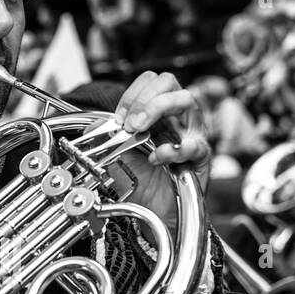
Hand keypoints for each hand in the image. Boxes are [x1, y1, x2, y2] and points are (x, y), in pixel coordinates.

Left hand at [113, 71, 210, 233]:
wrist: (153, 212)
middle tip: (130, 124)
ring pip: (186, 99)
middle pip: (168, 81)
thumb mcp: (116, 155)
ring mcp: (191, 132)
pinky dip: (174, 148)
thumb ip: (105, 138)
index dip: (132, 94)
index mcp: (157, 112)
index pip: (150, 81)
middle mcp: (176, 116)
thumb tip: (93, 125)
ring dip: (158, 109)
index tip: (119, 117)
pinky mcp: (200, 156)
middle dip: (144, 98)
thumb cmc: (141, 183)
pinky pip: (195, 143)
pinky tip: (159, 158)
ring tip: (140, 131)